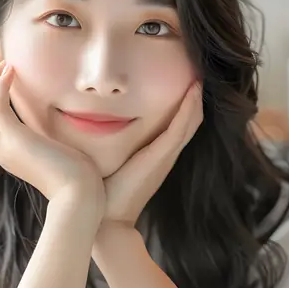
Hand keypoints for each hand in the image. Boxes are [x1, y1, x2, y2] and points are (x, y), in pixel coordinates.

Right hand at [0, 61, 103, 210]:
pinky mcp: (14, 138)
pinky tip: (12, 70)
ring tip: (6, 63)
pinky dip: (0, 84)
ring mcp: (4, 145)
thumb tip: (60, 122)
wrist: (80, 197)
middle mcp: (1, 148)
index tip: (8, 74)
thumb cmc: (78, 177)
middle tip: (2, 63)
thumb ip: (51, 136)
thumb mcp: (59, 151)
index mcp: (10, 151)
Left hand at [100, 82, 202, 227]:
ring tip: (201, 71)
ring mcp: (166, 155)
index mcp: (155, 153)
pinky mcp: (162, 156)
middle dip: (195, 95)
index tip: (182, 75)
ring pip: (191, 120)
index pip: (176, 122)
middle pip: (191, 118)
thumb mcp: (106, 161)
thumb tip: (87, 126)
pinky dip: (189, 107)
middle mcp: (166, 153)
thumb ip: (105, 145)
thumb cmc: (101, 192)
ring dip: (197, 97)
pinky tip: (193, 89)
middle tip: (199, 67)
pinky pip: (181, 127)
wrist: (105, 220)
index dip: (184, 101)